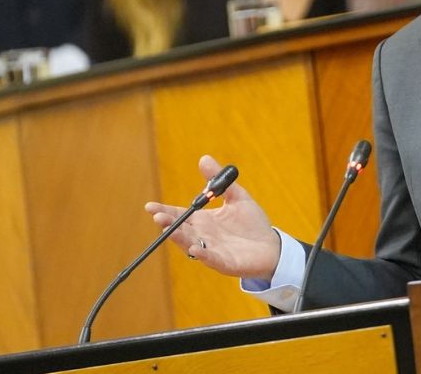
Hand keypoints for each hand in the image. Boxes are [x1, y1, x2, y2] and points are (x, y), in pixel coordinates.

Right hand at [145, 155, 281, 279]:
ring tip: (169, 231)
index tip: (150, 206)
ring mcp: (212, 250)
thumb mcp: (237, 197)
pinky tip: (194, 249)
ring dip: (179, 238)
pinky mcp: (225, 262)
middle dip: (168, 224)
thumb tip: (204, 158)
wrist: (271, 246)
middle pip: (181, 230)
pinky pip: (211, 259)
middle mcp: (203, 236)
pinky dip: (202, 255)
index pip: (180, 215)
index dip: (165, 211)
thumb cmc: (252, 223)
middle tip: (158, 216)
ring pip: (191, 244)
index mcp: (204, 221)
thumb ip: (219, 181)